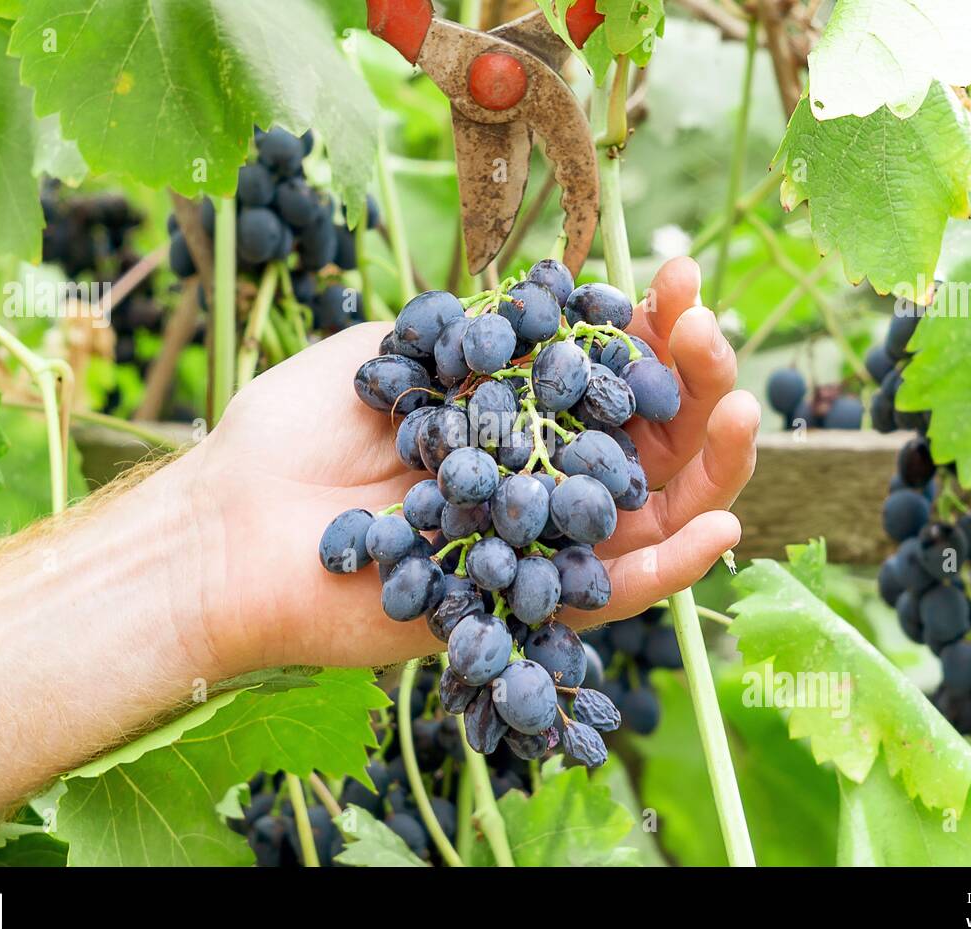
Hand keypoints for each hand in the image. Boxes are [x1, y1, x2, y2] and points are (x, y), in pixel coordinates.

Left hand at [181, 257, 758, 671]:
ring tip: (741, 408)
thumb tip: (555, 298)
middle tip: (706, 330)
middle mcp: (529, 479)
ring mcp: (532, 545)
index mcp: (505, 415)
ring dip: (709, 464)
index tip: (674, 277)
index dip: (647, 327)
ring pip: (646, 514)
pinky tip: (723, 522)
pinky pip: (611, 594)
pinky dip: (671, 566)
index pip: (602, 372)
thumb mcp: (388, 350)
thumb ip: (472, 329)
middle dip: (688, 381)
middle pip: (642, 439)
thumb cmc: (291, 434)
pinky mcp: (521, 609)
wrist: (229, 528)